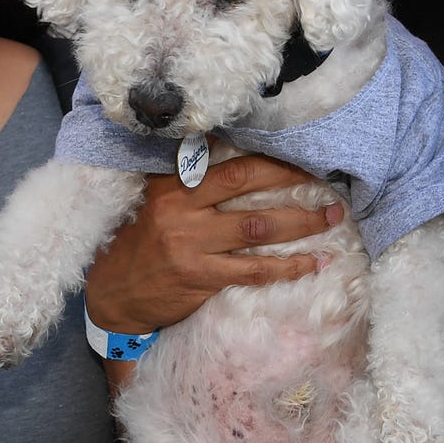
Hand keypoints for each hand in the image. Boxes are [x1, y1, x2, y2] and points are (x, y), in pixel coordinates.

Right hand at [84, 152, 342, 332]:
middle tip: (325, 182)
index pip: (225, 160)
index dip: (265, 157)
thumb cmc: (139, 243)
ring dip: (300, 222)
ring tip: (331, 218)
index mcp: (170, 185)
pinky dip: (287, 267)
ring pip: (257, 228)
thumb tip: (225, 147)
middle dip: (290, 178)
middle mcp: (180, 209)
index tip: (298, 154)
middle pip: (245, 183)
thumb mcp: (152, 201)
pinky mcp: (201, 278)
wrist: (112, 295)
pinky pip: (254, 270)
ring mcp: (192, 245)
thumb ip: (184, 178)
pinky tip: (312, 264)